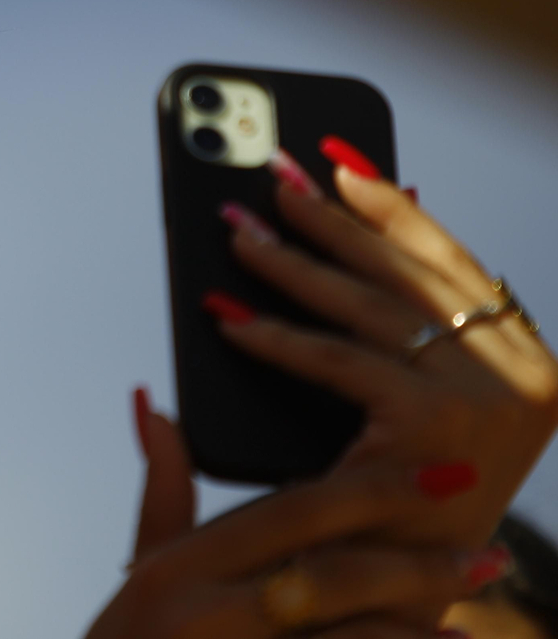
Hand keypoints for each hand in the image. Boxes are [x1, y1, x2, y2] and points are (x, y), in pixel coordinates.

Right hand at [85, 407, 499, 638]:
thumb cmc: (131, 634)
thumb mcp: (145, 562)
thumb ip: (162, 485)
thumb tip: (156, 402)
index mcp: (180, 565)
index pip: (293, 513)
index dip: (373, 490)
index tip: (440, 473)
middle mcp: (206, 613)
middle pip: (333, 578)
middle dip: (416, 567)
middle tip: (485, 557)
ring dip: (414, 633)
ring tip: (467, 628)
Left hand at [213, 140, 557, 547]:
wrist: (396, 605)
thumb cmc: (401, 502)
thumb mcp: (419, 402)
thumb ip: (406, 321)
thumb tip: (372, 213)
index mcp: (530, 361)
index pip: (449, 260)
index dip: (389, 206)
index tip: (336, 159)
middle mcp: (527, 376)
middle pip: (405, 271)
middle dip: (329, 218)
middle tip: (265, 177)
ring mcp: (490, 399)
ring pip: (366, 306)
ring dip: (291, 263)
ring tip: (235, 232)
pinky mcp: (436, 425)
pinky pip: (336, 361)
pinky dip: (275, 335)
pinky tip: (227, 315)